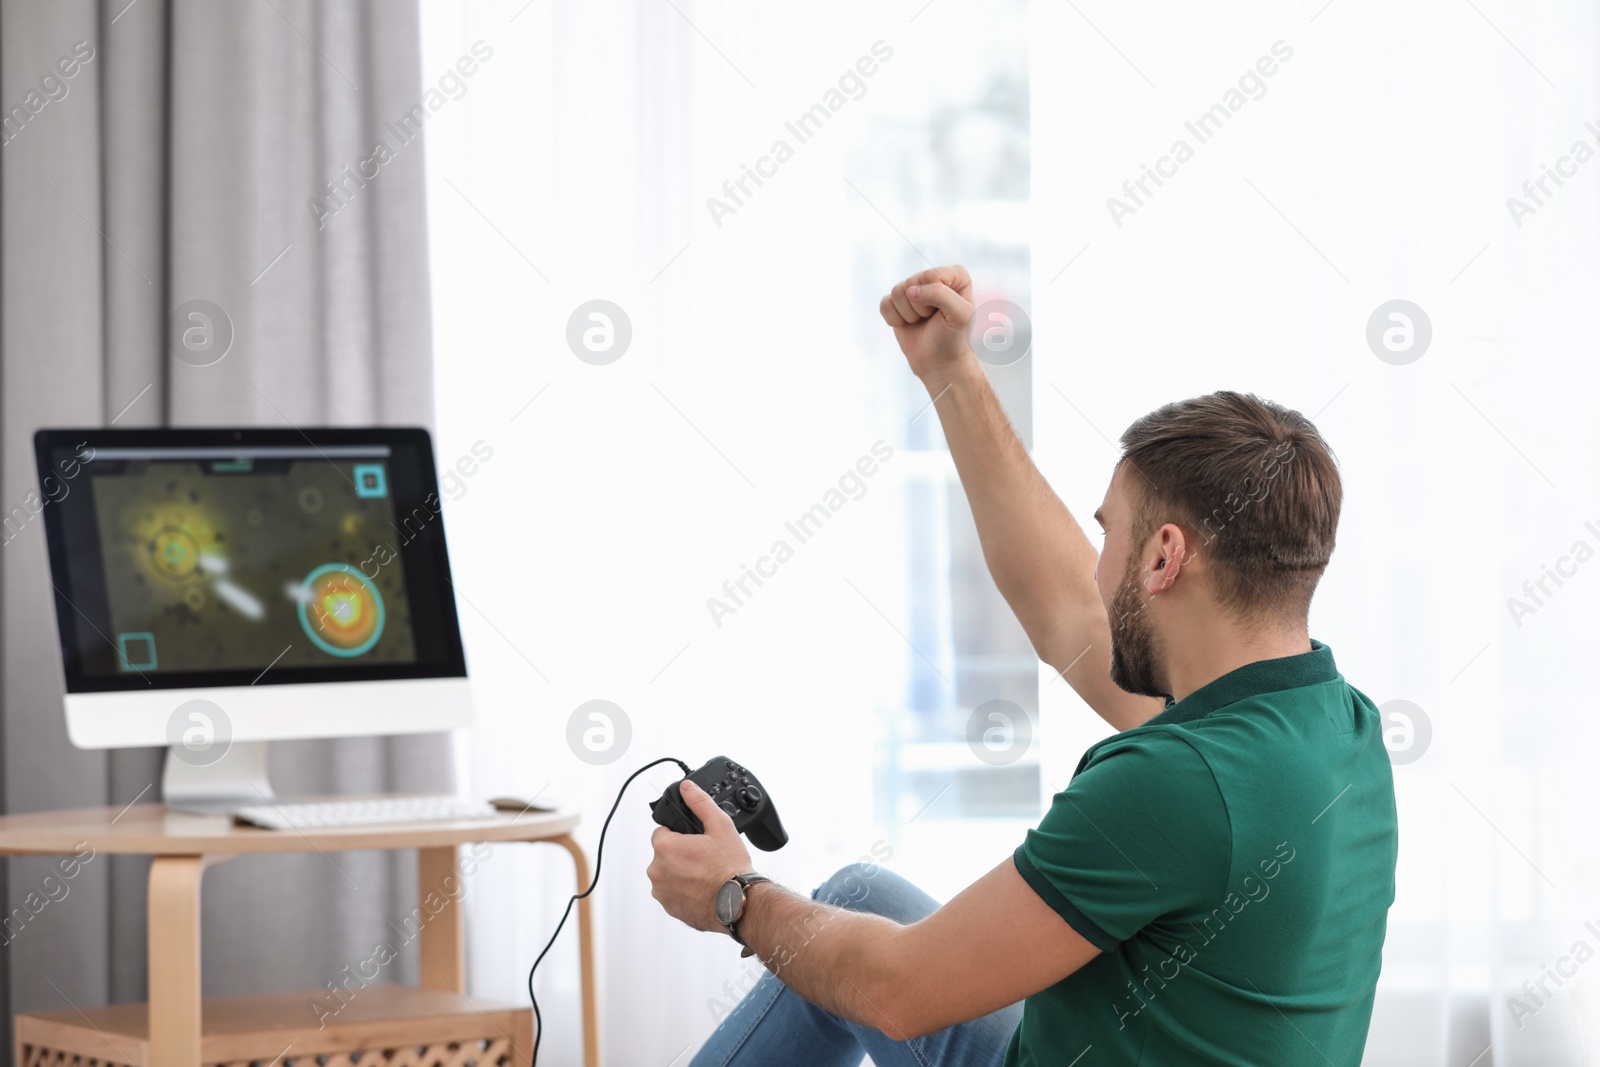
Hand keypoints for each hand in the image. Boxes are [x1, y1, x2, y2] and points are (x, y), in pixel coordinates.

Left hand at [647, 779, 754, 932]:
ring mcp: (661, 892)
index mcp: (665, 848)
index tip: (695, 841)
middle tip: (703, 857)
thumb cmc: (730, 868)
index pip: (662, 832)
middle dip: (680, 853)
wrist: (739, 903)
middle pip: (665, 853)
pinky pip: (672, 892)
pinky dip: (683, 890)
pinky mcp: (669, 908)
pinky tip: (702, 888)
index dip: (680, 834)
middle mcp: (657, 871)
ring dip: (680, 872)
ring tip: (705, 874)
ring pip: (668, 873)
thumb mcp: (720, 825)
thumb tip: (687, 788)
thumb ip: (700, 802)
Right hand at [879, 265, 976, 381]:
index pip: (932, 274)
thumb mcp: (960, 314)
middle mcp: (933, 279)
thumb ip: (940, 294)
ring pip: (897, 291)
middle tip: (932, 319)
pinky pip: (885, 303)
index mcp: (955, 276)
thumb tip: (910, 291)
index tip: (946, 312)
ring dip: (908, 314)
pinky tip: (908, 325)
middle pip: (912, 282)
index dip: (935, 296)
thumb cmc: (955, 338)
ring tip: (921, 322)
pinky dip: (894, 319)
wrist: (940, 363)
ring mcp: (914, 290)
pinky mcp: (897, 304)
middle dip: (920, 307)